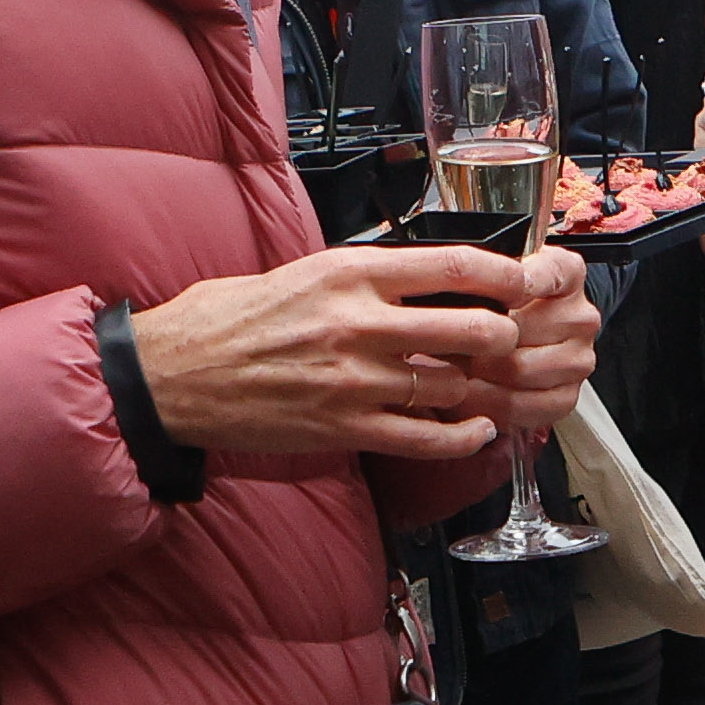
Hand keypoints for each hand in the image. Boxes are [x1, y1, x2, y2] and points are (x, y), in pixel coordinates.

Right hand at [131, 242, 584, 461]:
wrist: (175, 375)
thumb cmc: (235, 318)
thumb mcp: (303, 272)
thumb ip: (366, 276)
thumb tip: (428, 277)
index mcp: (350, 272)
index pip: (456, 266)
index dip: (508, 276)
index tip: (530, 282)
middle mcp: (359, 323)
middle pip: (473, 329)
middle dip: (506, 337)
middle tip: (512, 340)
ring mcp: (354, 381)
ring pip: (455, 386)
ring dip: (484, 389)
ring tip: (496, 385)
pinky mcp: (344, 429)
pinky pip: (425, 438)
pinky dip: (461, 437)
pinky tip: (475, 429)